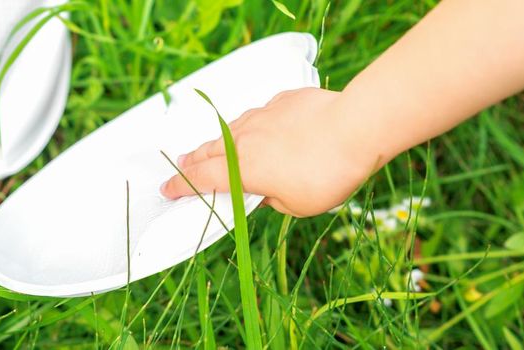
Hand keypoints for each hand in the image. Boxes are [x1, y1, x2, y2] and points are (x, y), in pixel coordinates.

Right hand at [159, 87, 385, 216]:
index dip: (180, 186)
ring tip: (215, 149)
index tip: (167, 189)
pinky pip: (260, 115)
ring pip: (231, 130)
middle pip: (208, 151)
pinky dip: (254, 126)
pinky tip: (263, 130)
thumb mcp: (298, 206)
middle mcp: (244, 140)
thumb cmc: (327, 173)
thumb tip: (267, 190)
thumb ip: (274, 199)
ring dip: (219, 142)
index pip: (200, 179)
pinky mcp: (282, 101)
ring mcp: (262, 116)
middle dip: (191, 161)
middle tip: (182, 166)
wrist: (356, 127)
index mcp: (242, 170)